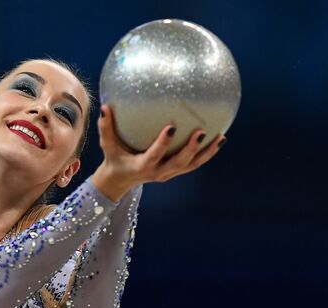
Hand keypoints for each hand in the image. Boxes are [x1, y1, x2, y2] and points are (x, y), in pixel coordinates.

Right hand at [92, 105, 225, 201]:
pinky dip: (206, 154)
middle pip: (179, 163)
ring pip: (191, 165)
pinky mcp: (175, 172)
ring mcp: (168, 174)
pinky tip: (219, 139)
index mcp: (142, 166)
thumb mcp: (107, 146)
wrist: (121, 179)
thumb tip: (105, 107)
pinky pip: (193, 164)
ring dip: (206, 153)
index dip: (163, 143)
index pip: (154, 155)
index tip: (171, 127)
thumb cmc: (114, 158)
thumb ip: (106, 128)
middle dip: (191, 149)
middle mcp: (158, 172)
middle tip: (201, 132)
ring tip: (221, 137)